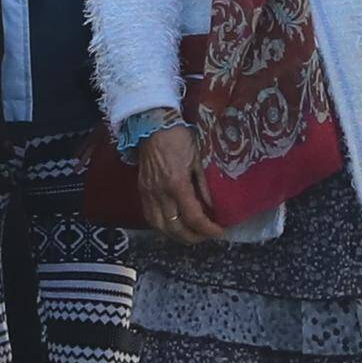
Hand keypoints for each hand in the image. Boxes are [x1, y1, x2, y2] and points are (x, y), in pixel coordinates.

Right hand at [133, 123, 223, 244]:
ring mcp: (148, 194)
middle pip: (176, 228)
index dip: (207, 229)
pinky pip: (150, 218)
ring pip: (160, 227)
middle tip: (207, 235)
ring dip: (177, 236)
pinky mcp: (142, 192)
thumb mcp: (198, 159)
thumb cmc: (178, 138)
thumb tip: (212, 207)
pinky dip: (163, 227)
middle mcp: (160, 193)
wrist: (152, 125)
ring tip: (192, 234)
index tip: (219, 231)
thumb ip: (204, 186)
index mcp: (177, 184)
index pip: (193, 217)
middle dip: (194, 237)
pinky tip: (173, 226)